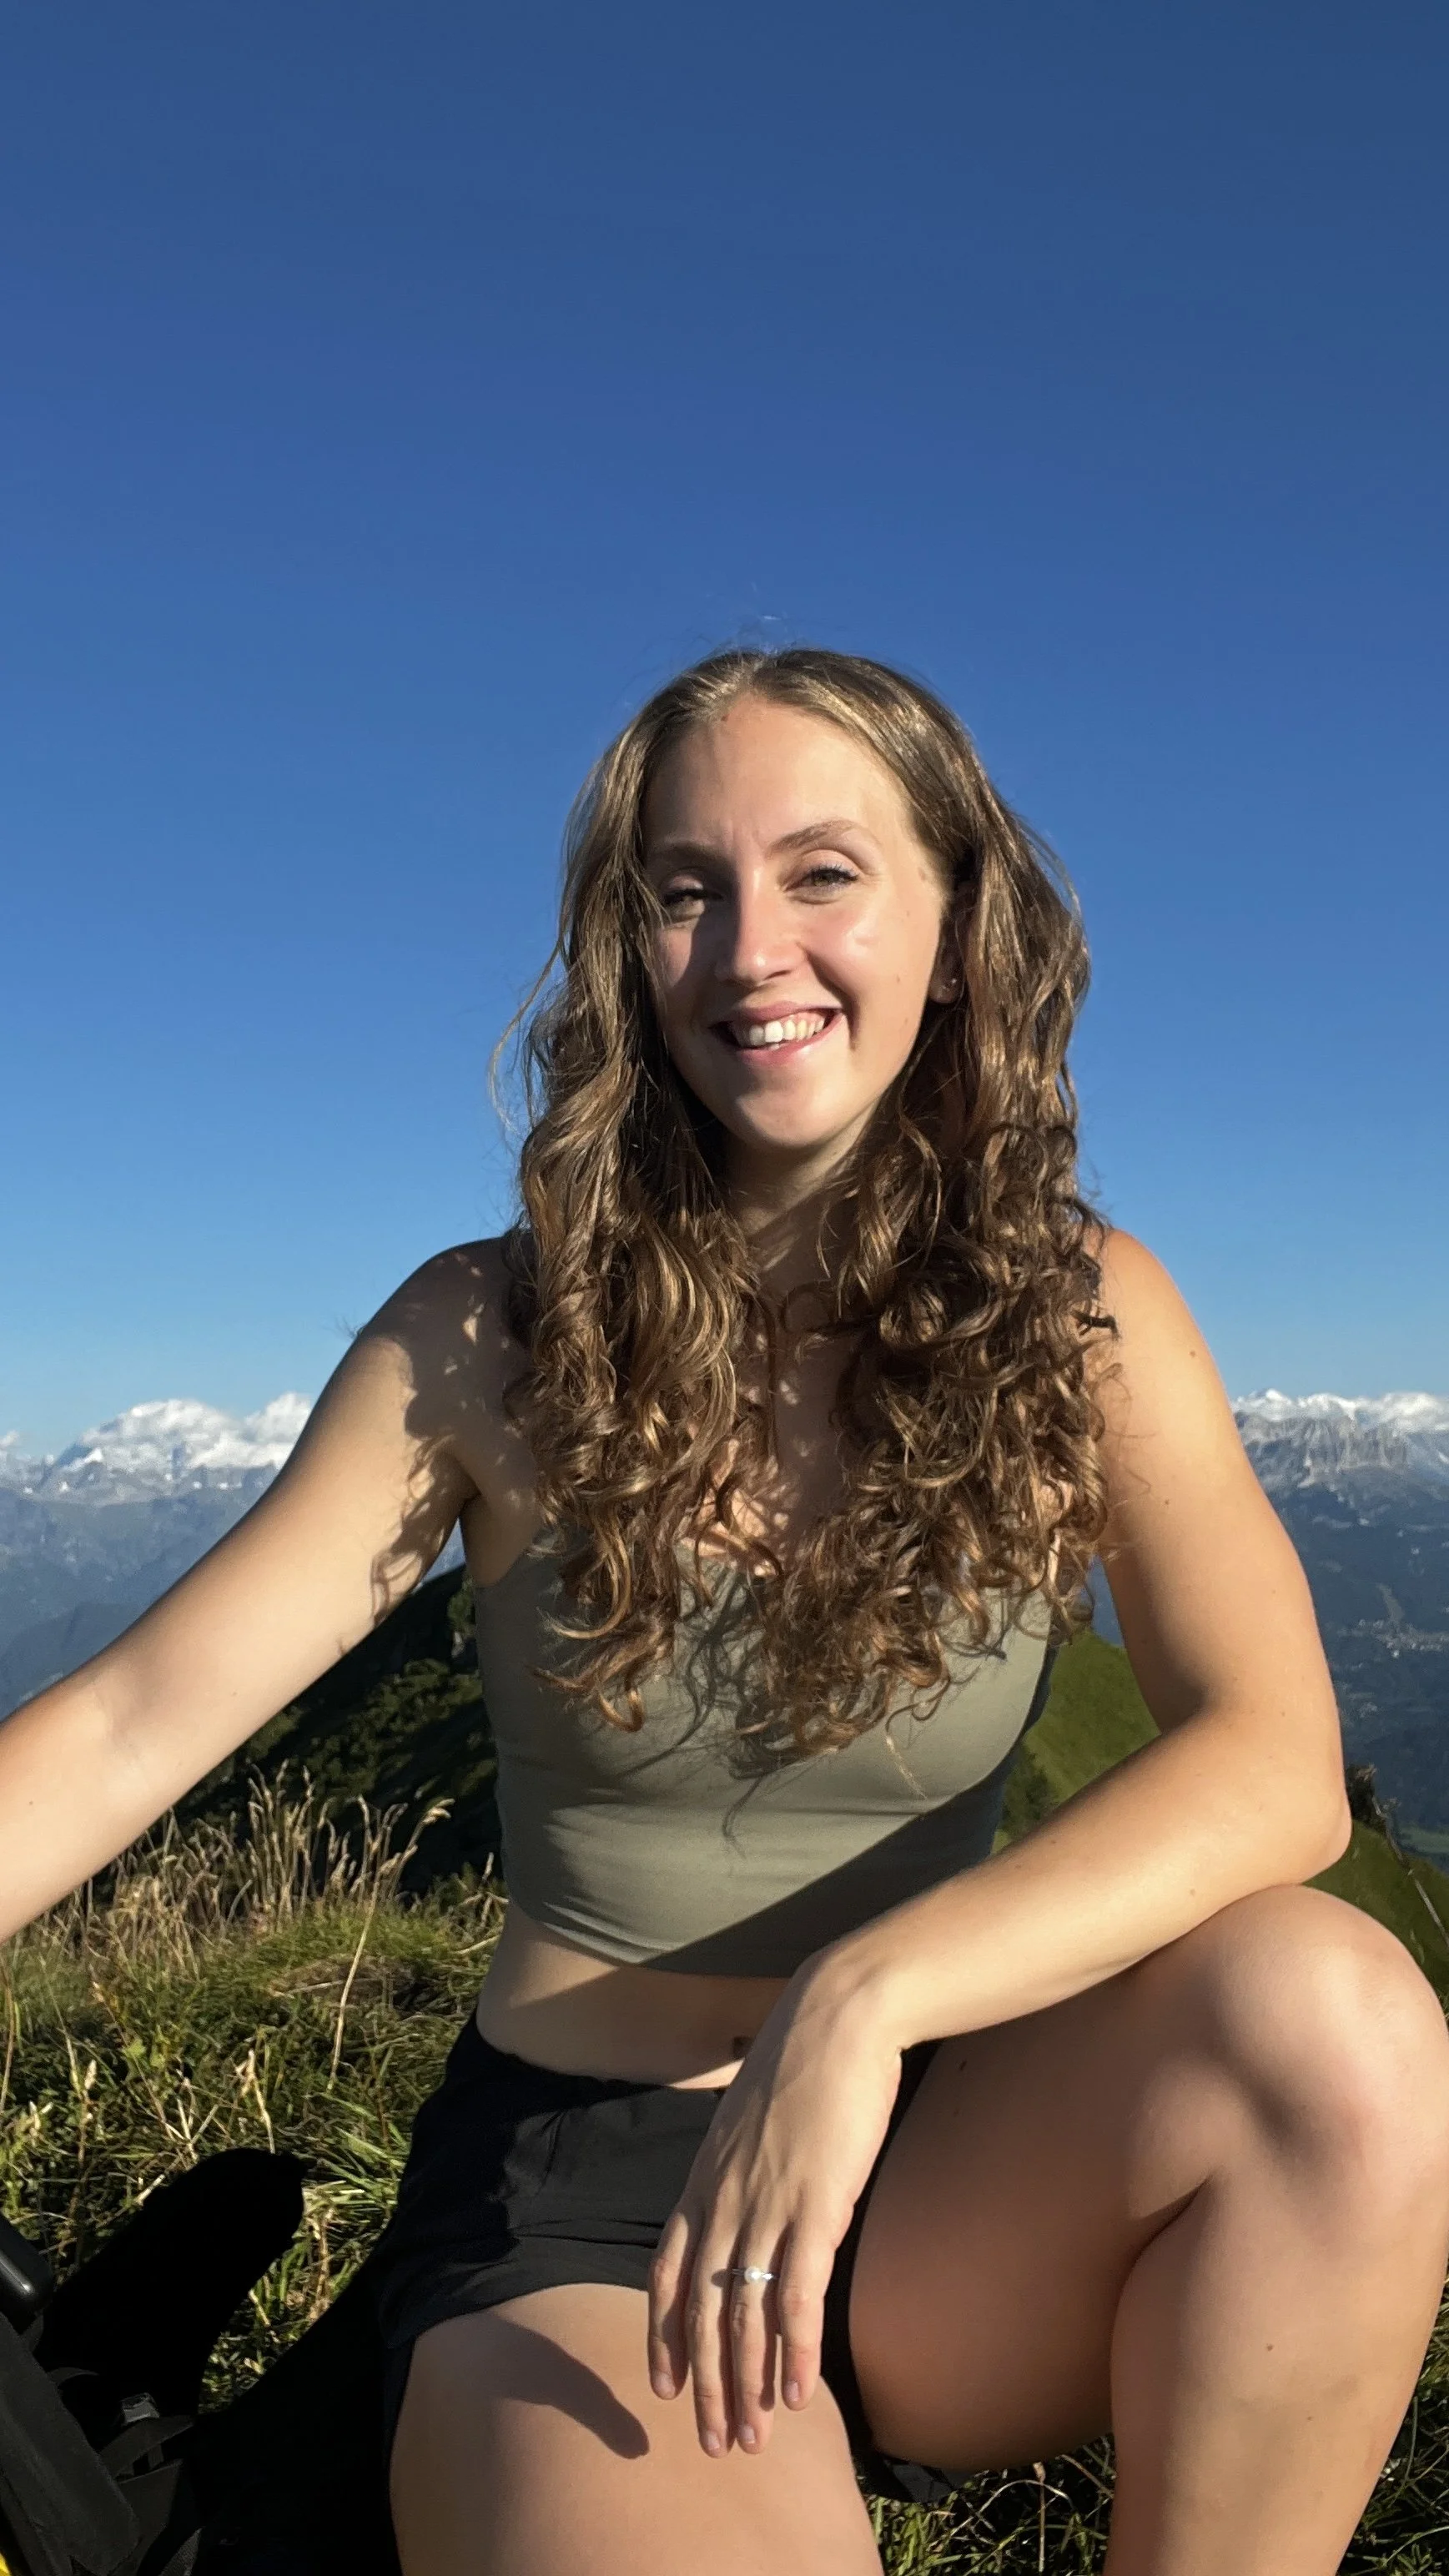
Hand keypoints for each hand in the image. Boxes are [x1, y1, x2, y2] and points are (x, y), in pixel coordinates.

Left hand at [646, 1965, 903, 2456]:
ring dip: (749, 2385)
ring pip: (743, 2317)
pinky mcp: (814, 2207)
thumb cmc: (804, 2062)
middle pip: (700, 2313)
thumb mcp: (752, 2119)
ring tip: (757, 2438)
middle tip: (718, 2444)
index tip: (666, 2389)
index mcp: (702, 2180)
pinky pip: (795, 2296)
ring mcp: (765, 2206)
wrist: (838, 2017)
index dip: (664, 2337)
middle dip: (708, 2386)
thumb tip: (750, 2194)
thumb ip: (742, 2166)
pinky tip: (801, 2392)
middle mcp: (722, 2201)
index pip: (665, 2274)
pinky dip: (795, 2351)